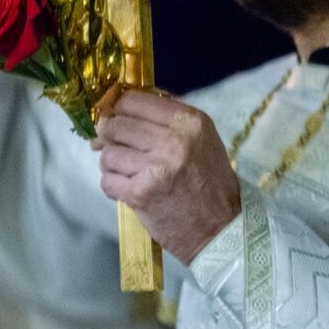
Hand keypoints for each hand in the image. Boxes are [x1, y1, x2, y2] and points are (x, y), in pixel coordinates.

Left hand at [93, 87, 242, 263]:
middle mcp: (174, 140)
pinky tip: (127, 190)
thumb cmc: (210, 182)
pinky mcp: (141, 194)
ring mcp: (156, 167)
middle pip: (116, 124)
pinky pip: (107, 180)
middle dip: (106, 135)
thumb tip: (127, 101)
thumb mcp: (202, 138)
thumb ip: (169, 117)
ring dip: (110, 164)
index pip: (134, 100)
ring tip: (125, 172)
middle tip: (105, 144)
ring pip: (108, 153)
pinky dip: (112, 185)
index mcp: (189, 122)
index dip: (115, 107)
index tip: (111, 116)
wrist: (223, 228)